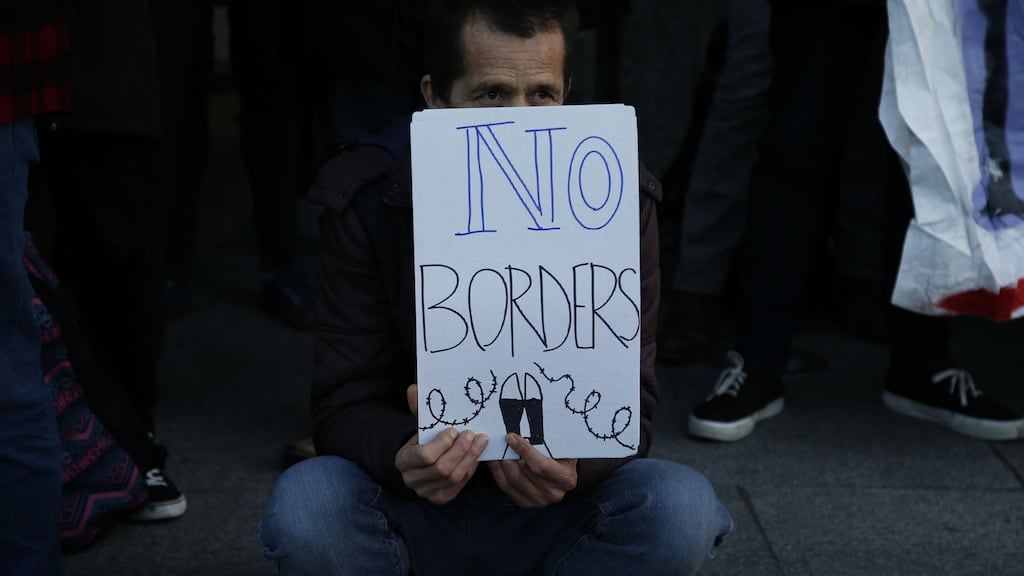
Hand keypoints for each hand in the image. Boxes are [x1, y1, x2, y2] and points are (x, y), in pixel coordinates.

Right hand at [396, 385, 488, 503]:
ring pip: (453, 477)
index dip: (441, 444)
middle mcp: (411, 480)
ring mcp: (426, 492)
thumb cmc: (423, 440)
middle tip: (472, 434)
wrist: (422, 463)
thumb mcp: (421, 425)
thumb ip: (418, 408)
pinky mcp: (440, 498)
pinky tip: (476, 455)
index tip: (453, 430)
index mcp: (403, 461)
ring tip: (480, 441)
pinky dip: (470, 469)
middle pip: (441, 468)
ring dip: (470, 458)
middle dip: (460, 450)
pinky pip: (459, 485)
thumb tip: (414, 389)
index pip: (423, 456)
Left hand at [487, 433, 576, 507]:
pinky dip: (497, 472)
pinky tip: (493, 460)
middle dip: (507, 456)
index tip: (511, 437)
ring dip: (499, 464)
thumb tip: (529, 422)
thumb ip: (550, 439)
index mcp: (566, 479)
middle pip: (522, 475)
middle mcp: (553, 494)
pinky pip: (505, 487)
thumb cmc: (562, 454)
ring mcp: (538, 501)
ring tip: (493, 448)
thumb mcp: (562, 446)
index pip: (542, 467)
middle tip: (497, 440)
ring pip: (511, 482)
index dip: (525, 451)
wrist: (564, 472)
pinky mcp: (525, 502)